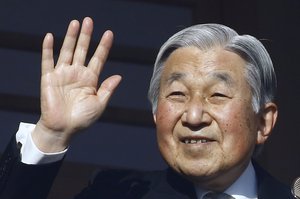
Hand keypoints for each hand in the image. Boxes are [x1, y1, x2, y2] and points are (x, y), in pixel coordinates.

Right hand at [32, 17, 120, 151]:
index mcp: (91, 79)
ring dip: (70, 37)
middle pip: (83, 50)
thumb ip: (107, 89)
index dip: (103, 46)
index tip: (109, 33)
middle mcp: (77, 73)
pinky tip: (50, 36)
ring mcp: (63, 74)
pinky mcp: (48, 78)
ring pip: (67, 51)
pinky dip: (48, 49)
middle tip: (89, 21)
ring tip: (75, 23)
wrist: (63, 129)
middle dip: (86, 36)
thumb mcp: (99, 104)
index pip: (98, 58)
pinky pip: (47, 60)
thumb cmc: (82, 119)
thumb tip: (119, 75)